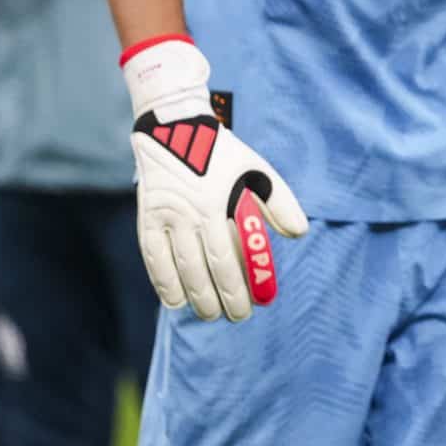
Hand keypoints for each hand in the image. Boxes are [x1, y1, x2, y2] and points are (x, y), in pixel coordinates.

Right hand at [124, 38, 308, 320]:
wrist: (174, 128)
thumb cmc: (222, 153)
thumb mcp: (256, 169)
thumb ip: (280, 201)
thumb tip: (300, 233)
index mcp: (215, 205)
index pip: (226, 261)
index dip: (237, 289)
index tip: (250, 308)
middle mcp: (187, 215)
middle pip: (201, 271)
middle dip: (218, 300)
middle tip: (231, 317)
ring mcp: (164, 217)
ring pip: (176, 268)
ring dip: (192, 297)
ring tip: (207, 314)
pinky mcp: (146, 216)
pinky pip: (152, 257)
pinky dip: (162, 282)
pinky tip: (173, 300)